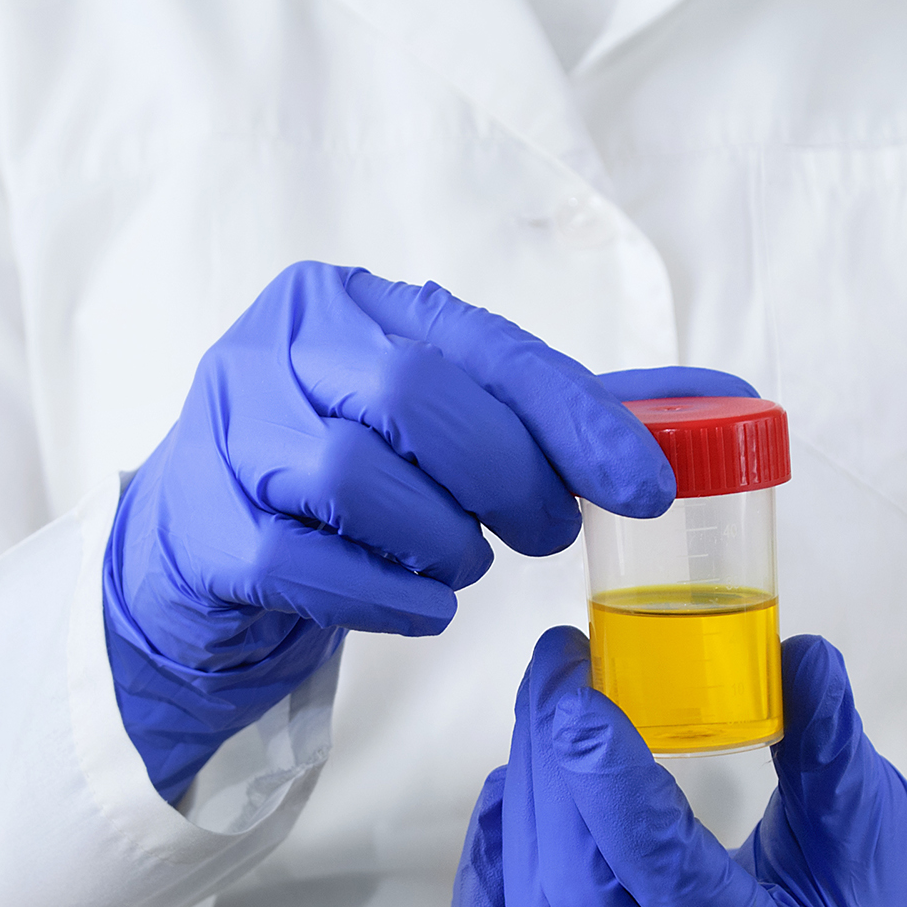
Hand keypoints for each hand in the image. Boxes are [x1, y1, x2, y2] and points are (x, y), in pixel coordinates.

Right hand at [104, 260, 752, 800]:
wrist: (200, 552)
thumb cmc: (341, 479)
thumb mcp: (436, 424)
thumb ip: (545, 412)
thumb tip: (706, 406)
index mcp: (349, 303)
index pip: (483, 344)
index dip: (575, 417)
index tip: (644, 486)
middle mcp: (277, 349)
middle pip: (414, 396)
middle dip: (507, 479)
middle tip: (546, 534)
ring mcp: (225, 435)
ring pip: (355, 478)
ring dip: (441, 542)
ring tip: (460, 563)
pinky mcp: (200, 527)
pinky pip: (306, 564)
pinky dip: (387, 597)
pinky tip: (416, 603)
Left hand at [453, 628, 906, 906]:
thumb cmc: (884, 896)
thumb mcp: (872, 814)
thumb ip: (831, 737)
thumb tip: (796, 653)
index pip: (671, 881)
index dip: (613, 786)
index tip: (579, 694)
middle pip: (581, 900)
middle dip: (554, 775)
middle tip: (558, 672)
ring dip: (526, 803)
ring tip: (545, 713)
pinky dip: (489, 873)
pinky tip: (508, 798)